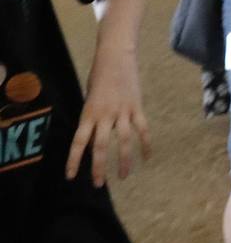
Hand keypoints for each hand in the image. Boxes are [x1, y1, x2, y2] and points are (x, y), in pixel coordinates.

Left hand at [66, 48, 150, 187]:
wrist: (116, 57)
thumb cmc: (99, 78)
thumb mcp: (89, 100)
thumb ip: (92, 120)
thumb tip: (94, 142)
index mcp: (89, 113)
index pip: (79, 142)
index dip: (74, 160)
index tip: (71, 177)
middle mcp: (105, 115)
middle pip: (102, 146)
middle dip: (100, 167)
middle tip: (99, 184)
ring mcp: (123, 111)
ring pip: (125, 140)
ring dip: (125, 160)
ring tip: (125, 176)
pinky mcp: (137, 107)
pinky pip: (143, 129)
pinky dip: (146, 144)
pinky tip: (147, 157)